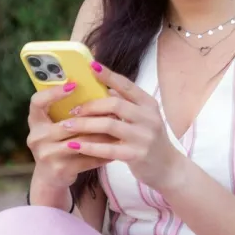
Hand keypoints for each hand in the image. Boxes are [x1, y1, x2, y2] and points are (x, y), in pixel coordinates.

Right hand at [25, 82, 110, 189]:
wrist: (49, 178)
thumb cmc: (57, 144)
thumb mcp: (54, 126)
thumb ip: (67, 110)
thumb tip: (97, 87)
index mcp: (35, 122)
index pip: (37, 102)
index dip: (53, 92)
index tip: (73, 84)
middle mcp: (37, 137)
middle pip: (67, 124)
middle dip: (92, 117)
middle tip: (112, 109)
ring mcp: (47, 155)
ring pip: (81, 141)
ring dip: (102, 135)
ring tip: (118, 127)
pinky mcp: (60, 169)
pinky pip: (87, 158)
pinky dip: (103, 153)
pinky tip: (116, 148)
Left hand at [61, 62, 185, 191]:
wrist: (168, 168)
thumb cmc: (149, 139)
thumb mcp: (143, 117)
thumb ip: (125, 103)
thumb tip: (101, 87)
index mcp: (148, 104)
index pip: (126, 85)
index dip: (108, 75)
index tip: (91, 66)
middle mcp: (148, 118)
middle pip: (115, 104)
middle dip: (90, 105)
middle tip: (72, 109)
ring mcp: (144, 137)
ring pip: (109, 125)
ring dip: (85, 124)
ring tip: (66, 125)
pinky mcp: (137, 156)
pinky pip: (108, 149)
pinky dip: (89, 146)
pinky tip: (75, 146)